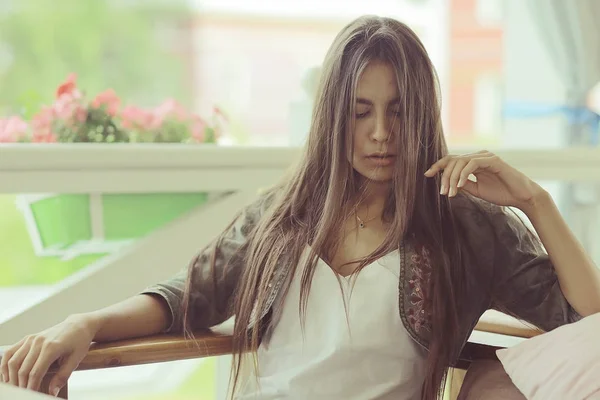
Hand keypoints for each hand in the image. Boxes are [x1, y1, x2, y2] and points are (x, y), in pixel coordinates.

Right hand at [0, 315, 98, 395]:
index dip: (32, 387)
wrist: (78, 325)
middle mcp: (38, 342)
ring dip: (11, 377)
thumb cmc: (79, 341)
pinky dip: (5, 364)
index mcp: (51, 347)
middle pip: (22, 369)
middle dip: (22, 385)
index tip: (32, 395)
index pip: (35, 373)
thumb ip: (62, 377)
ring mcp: (31, 339)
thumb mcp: (76, 359)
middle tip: (24, 394)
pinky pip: (11, 352)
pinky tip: (8, 375)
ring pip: (13, 361)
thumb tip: (52, 392)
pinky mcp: (28, 338)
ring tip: (16, 387)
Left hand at [424, 150, 545, 210]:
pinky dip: (464, 175)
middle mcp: (478, 156)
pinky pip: (472, 164)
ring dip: (452, 178)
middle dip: (444, 176)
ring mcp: (486, 157)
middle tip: (442, 192)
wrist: (522, 197)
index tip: (427, 175)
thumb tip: (447, 183)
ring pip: (460, 162)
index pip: (451, 160)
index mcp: (473, 162)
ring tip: (450, 193)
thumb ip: (462, 184)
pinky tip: (461, 186)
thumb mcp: (476, 190)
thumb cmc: (500, 193)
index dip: (438, 166)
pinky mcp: (493, 160)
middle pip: (453, 160)